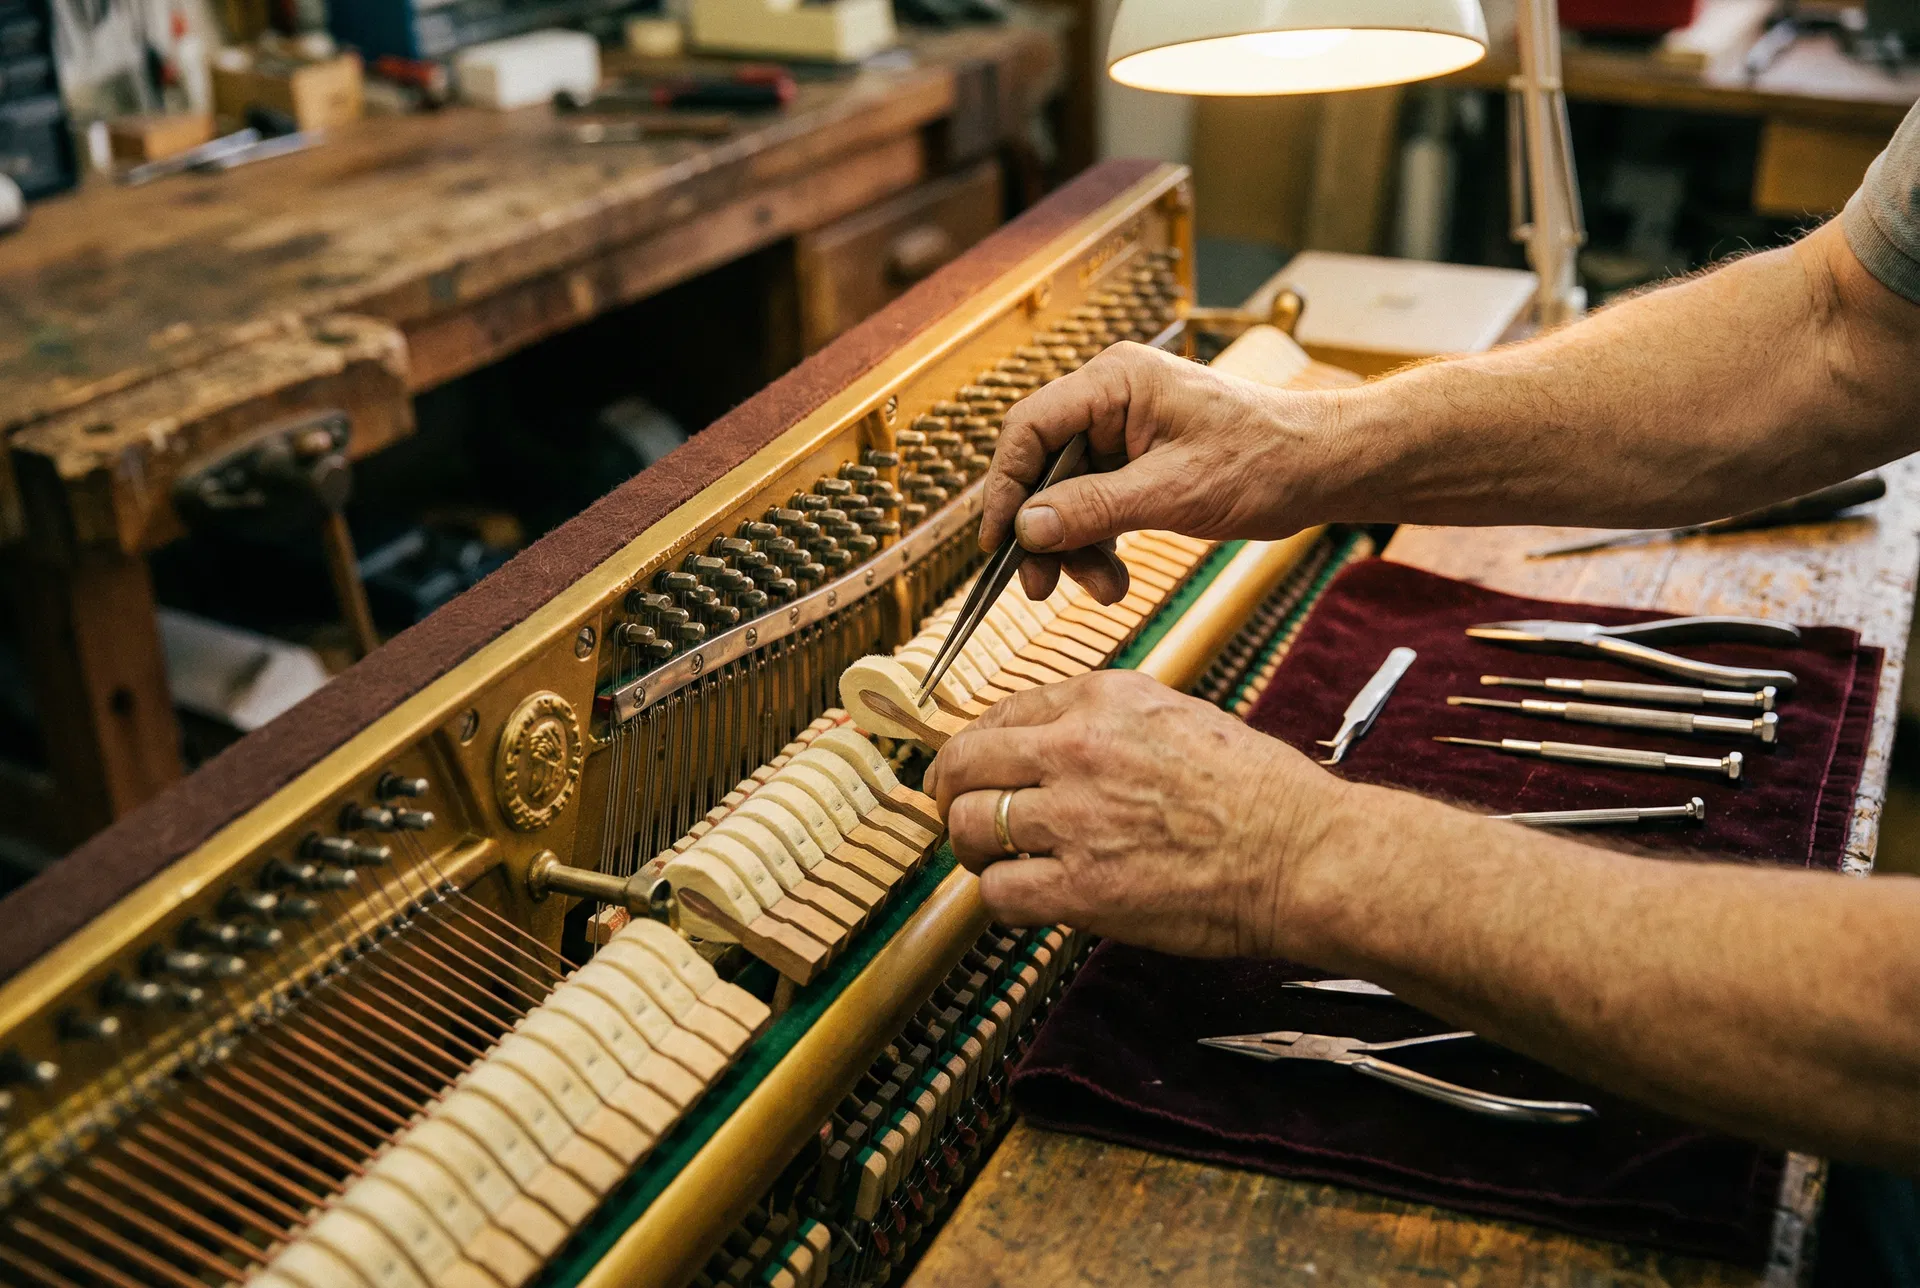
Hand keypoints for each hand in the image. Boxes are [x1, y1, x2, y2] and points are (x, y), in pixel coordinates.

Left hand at [923, 669, 1345, 957]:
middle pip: (964, 764)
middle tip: (960, 814)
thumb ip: (1106, 723)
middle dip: (951, 793)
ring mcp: (1075, 819)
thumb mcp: (1176, 716)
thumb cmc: (1256, 792)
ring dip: (971, 847)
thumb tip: (1049, 744)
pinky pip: (996, 892)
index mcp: (1102, 700)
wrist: (1302, 852)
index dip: (980, 749)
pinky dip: (1000, 898)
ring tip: (991, 860)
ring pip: (969, 826)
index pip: (1001, 713)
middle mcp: (1077, 749)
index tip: (979, 772)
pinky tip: (1025, 898)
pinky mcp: (1081, 887)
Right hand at [982, 341, 1341, 603]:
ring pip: (1066, 495)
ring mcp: (1123, 431)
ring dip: (1075, 548)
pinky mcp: (1136, 463)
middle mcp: (1111, 399)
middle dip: (1043, 531)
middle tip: (1039, 586)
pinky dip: (1099, 545)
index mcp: (1115, 382)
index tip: (997, 542)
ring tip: (1101, 590)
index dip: (1005, 487)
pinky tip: (1114, 580)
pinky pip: (1095, 505)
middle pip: (1044, 467)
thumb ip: (1093, 509)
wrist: (1322, 468)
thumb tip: (1026, 529)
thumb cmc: (1264, 460)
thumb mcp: (1172, 492)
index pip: (1029, 428)